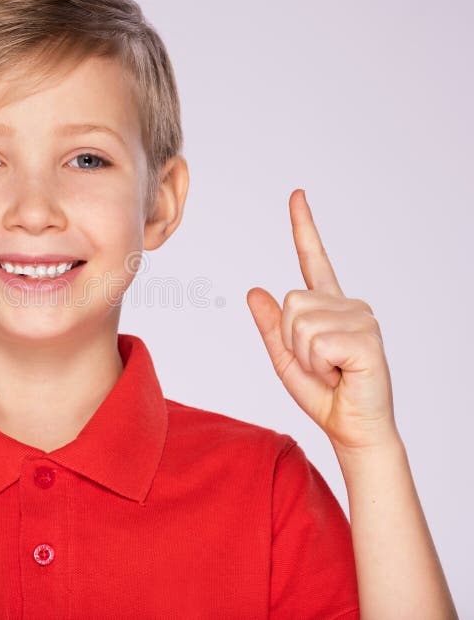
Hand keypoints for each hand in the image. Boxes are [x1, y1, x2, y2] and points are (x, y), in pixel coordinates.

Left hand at [246, 189, 398, 452]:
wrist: (352, 427)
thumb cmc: (323, 394)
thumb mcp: (284, 358)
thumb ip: (269, 326)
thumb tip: (254, 290)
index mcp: (328, 306)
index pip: (312, 259)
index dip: (303, 227)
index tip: (297, 195)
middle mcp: (348, 304)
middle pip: (290, 302)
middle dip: (290, 341)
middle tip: (316, 365)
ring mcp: (361, 318)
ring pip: (299, 322)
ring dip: (303, 356)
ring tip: (329, 370)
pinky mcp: (366, 337)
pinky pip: (315, 342)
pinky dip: (317, 365)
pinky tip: (340, 373)